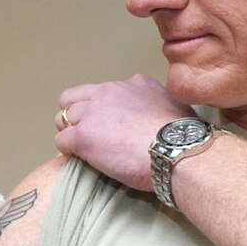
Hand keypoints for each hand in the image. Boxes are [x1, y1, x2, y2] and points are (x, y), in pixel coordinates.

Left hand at [54, 74, 194, 190]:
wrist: (179, 151)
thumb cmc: (184, 139)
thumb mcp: (172, 107)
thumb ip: (154, 107)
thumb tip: (155, 120)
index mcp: (132, 84)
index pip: (101, 91)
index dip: (98, 110)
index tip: (105, 126)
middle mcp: (109, 92)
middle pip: (73, 100)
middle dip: (75, 118)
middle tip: (87, 138)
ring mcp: (93, 113)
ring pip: (62, 118)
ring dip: (70, 134)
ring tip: (84, 152)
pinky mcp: (83, 136)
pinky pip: (61, 142)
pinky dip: (68, 152)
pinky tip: (81, 161)